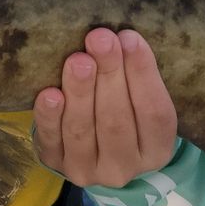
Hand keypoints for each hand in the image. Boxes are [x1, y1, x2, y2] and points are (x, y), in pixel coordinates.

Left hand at [33, 27, 178, 187]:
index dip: (143, 75)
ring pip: (83, 129)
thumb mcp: (136, 99)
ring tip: (78, 60)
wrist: (87, 148)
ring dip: (80, 91)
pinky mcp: (55, 164)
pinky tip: (49, 94)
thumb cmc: (120, 111)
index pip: (155, 113)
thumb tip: (120, 35)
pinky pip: (51, 140)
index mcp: (156, 149)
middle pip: (117, 120)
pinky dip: (49, 116)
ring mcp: (88, 170)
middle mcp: (124, 166)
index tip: (130, 38)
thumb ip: (133, 75)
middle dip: (109, 75)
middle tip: (101, 39)